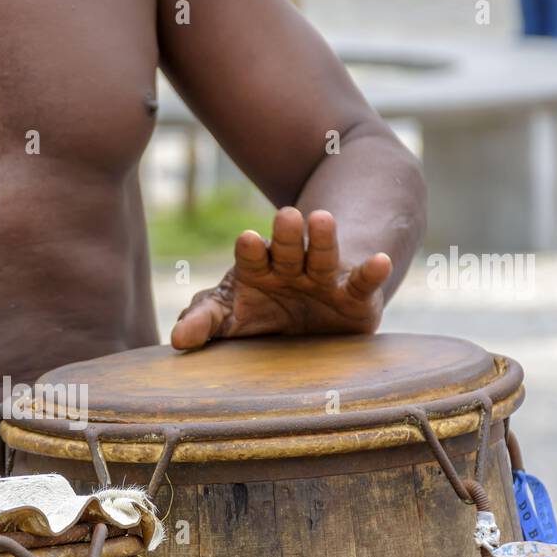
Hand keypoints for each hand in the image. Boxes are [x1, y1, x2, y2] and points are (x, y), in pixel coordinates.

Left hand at [170, 207, 392, 349]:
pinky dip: (371, 272)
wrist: (311, 319)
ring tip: (322, 219)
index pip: (250, 257)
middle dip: (286, 234)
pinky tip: (379, 261)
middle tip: (285, 216)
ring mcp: (323, 279)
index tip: (247, 239)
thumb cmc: (261, 314)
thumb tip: (178, 340)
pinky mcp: (354, 297)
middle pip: (287, 248)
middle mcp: (290, 267)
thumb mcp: (230, 316)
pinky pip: (362, 283)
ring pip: (322, 255)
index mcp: (257, 269)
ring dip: (323, 239)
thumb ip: (206, 322)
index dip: (250, 250)